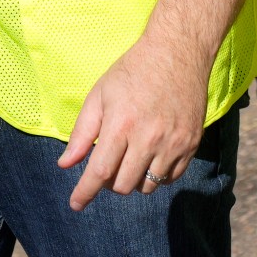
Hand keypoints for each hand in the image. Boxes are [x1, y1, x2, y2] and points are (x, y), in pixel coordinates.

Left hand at [57, 30, 210, 210]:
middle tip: (107, 164)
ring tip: (130, 159)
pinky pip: (170, 178)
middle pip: (123, 185)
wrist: (178, 52)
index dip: (85, 193)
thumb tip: (65, 164)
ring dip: (133, 180)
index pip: (100, 173)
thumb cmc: (133, 71)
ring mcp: (173, 143)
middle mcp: (149, 138)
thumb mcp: (100, 95)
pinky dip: (156, 176)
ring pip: (147, 186)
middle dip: (109, 182)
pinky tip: (150, 157)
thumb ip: (82, 133)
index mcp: (121, 125)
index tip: (75, 205)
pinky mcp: (191, 144)